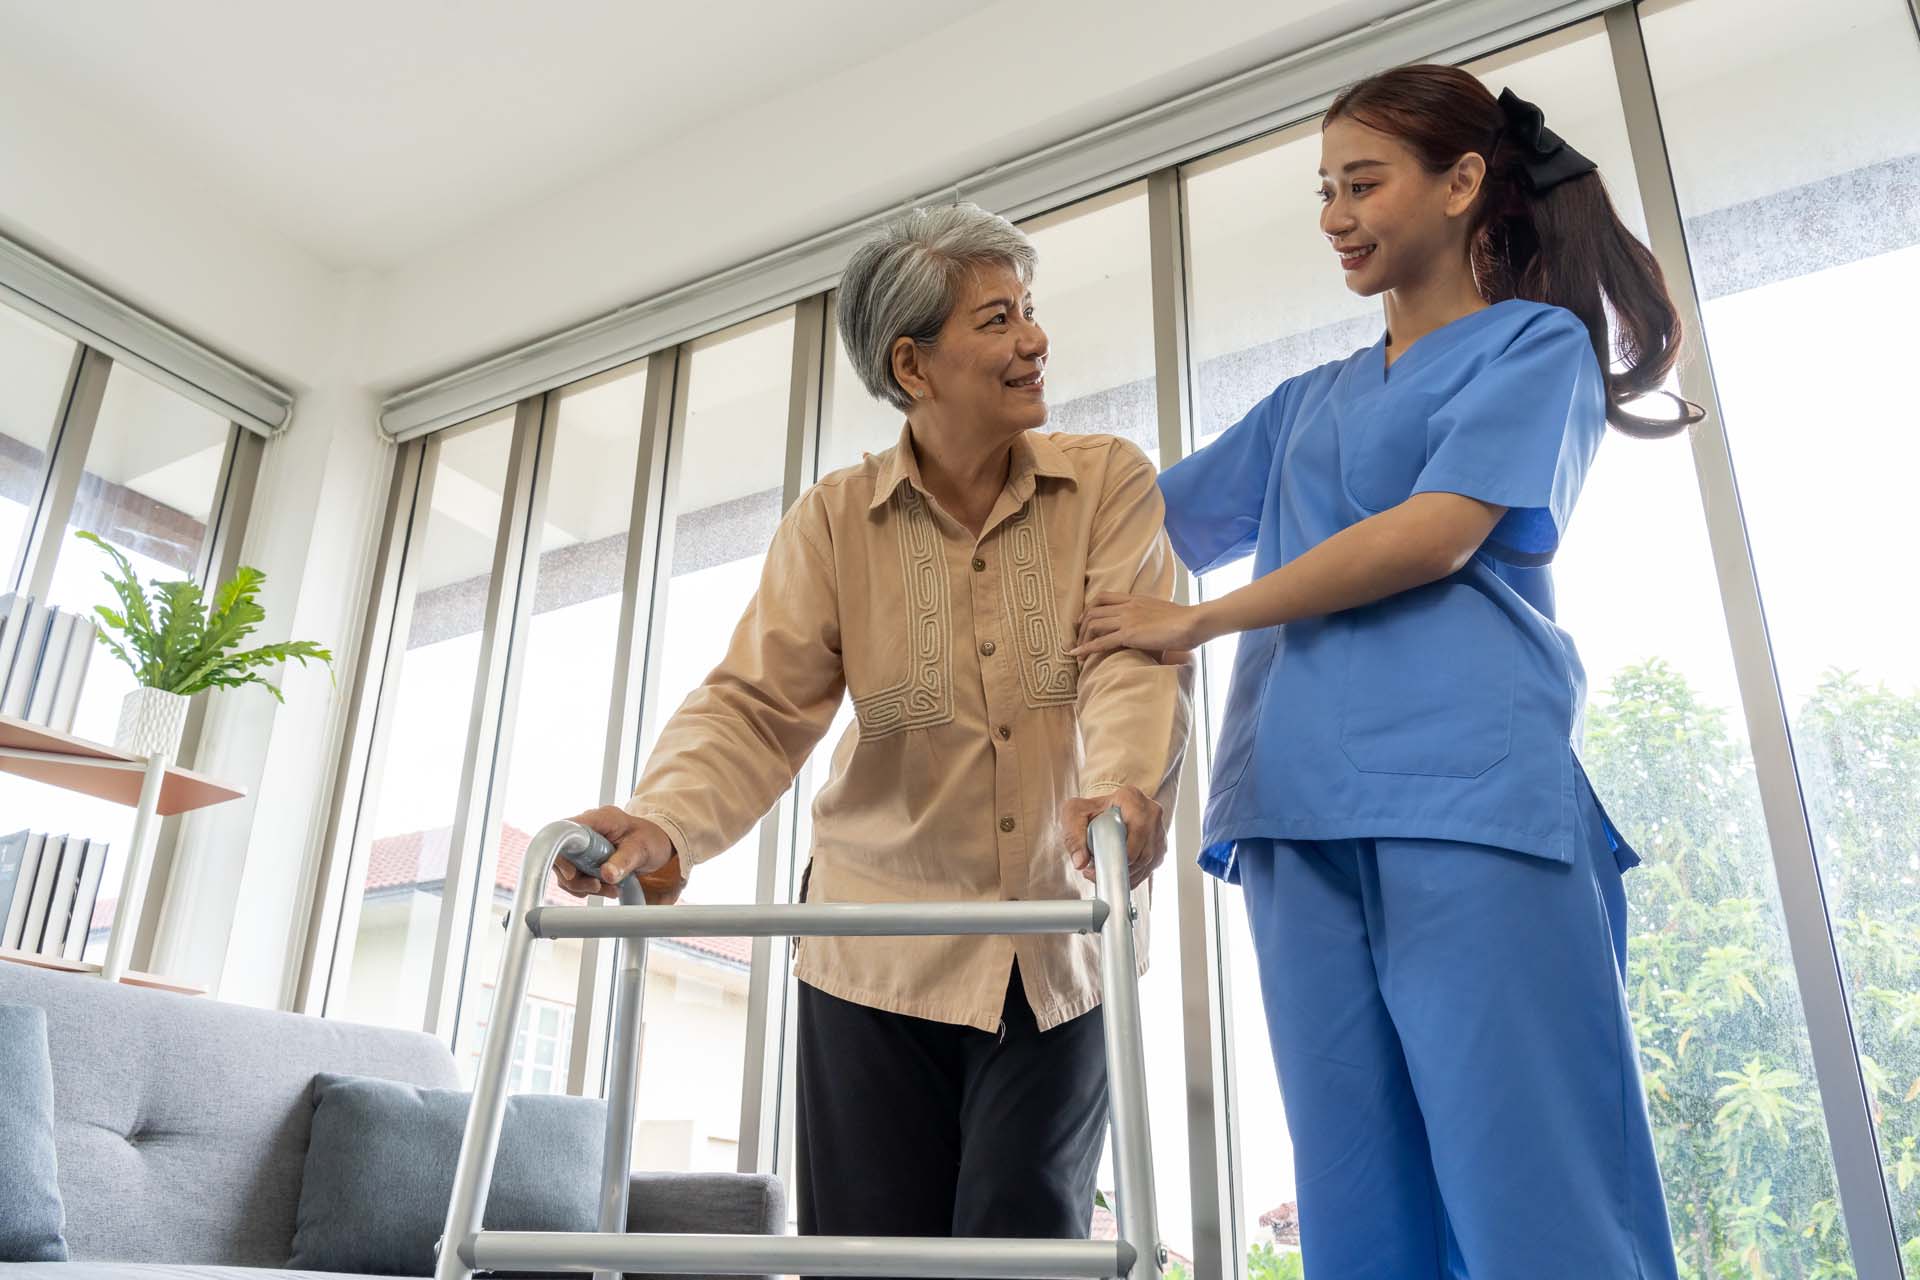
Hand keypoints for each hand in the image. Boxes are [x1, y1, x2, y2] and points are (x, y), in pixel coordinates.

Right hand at [550, 806, 687, 904]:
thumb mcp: (642, 848)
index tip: (572, 874)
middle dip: (576, 878)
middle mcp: (587, 829)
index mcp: (599, 818)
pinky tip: (606, 889)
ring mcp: (585, 845)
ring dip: (584, 886)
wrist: (659, 844)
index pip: (564, 832)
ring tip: (609, 890)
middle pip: (562, 855)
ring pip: (568, 870)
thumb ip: (624, 861)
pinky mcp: (586, 858)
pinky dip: (588, 887)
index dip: (561, 854)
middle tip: (597, 887)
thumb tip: (606, 875)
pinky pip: (577, 876)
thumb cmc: (652, 839)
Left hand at [1062, 785, 1165, 889]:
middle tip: (1095, 872)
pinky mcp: (1158, 849)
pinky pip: (1148, 870)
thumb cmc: (1091, 810)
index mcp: (1132, 798)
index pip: (1137, 829)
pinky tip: (1114, 875)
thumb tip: (1081, 862)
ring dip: (1124, 875)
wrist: (1103, 812)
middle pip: (1143, 851)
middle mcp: (1151, 814)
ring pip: (1147, 863)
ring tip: (1101, 874)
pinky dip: (1130, 878)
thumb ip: (1074, 835)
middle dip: (1119, 868)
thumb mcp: (1074, 814)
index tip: (1099, 864)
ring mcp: (1158, 832)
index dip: (1120, 852)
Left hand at [1071, 592, 1206, 657]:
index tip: (1083, 620)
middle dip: (1081, 626)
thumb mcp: (1162, 613)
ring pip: (1093, 624)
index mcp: (1135, 599)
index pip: (1103, 597)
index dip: (1089, 608)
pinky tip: (1078, 656)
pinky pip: (1101, 642)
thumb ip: (1150, 617)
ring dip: (1083, 638)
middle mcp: (1127, 606)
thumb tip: (1150, 629)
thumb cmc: (1184, 622)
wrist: (1192, 622)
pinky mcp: (1129, 634)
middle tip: (1078, 638)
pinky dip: (1086, 649)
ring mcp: (1127, 619)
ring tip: (1079, 652)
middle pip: (1093, 611)